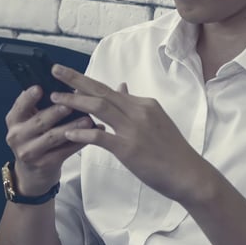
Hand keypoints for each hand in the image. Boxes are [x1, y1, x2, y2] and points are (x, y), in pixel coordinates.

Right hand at [5, 76, 94, 195]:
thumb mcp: (28, 123)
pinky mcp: (44, 164)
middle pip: (38, 122)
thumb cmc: (34, 139)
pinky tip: (92, 134)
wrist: (32, 173)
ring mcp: (29, 152)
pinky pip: (64, 151)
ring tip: (88, 120)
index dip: (29, 97)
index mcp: (13, 121)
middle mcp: (17, 136)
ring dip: (72, 127)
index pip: (20, 106)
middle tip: (71, 104)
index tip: (40, 87)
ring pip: (53, 137)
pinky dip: (79, 142)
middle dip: (55, 112)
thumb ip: (38, 107)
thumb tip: (62, 86)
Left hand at [49, 65, 203, 202]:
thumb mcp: (155, 120)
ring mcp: (133, 129)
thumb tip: (121, 86)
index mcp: (143, 104)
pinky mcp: (129, 148)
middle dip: (76, 79)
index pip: (108, 89)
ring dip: (75, 102)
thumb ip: (134, 104)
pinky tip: (67, 133)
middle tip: (55, 70)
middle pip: (101, 91)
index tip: (67, 74)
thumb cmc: (171, 150)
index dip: (85, 82)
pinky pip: (100, 137)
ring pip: (99, 108)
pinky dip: (82, 133)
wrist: (190, 175)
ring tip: (55, 98)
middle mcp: (138, 111)